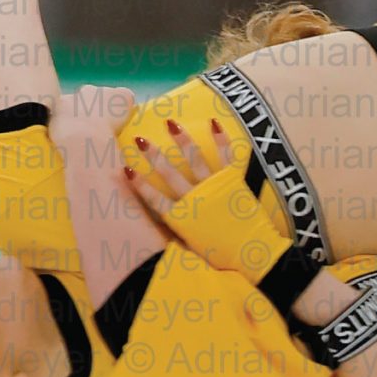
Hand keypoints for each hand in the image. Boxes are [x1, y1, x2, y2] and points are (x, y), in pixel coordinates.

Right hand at [123, 120, 296, 290]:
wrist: (251, 251)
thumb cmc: (221, 255)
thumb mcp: (192, 249)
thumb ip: (177, 234)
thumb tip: (163, 230)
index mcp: (181, 218)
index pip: (154, 199)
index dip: (139, 185)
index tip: (125, 170)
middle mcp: (193, 199)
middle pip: (169, 174)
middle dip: (153, 155)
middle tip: (140, 140)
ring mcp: (213, 187)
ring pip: (193, 158)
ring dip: (181, 139)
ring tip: (170, 122)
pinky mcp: (232, 180)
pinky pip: (226, 155)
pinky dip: (220, 137)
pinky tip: (213, 121)